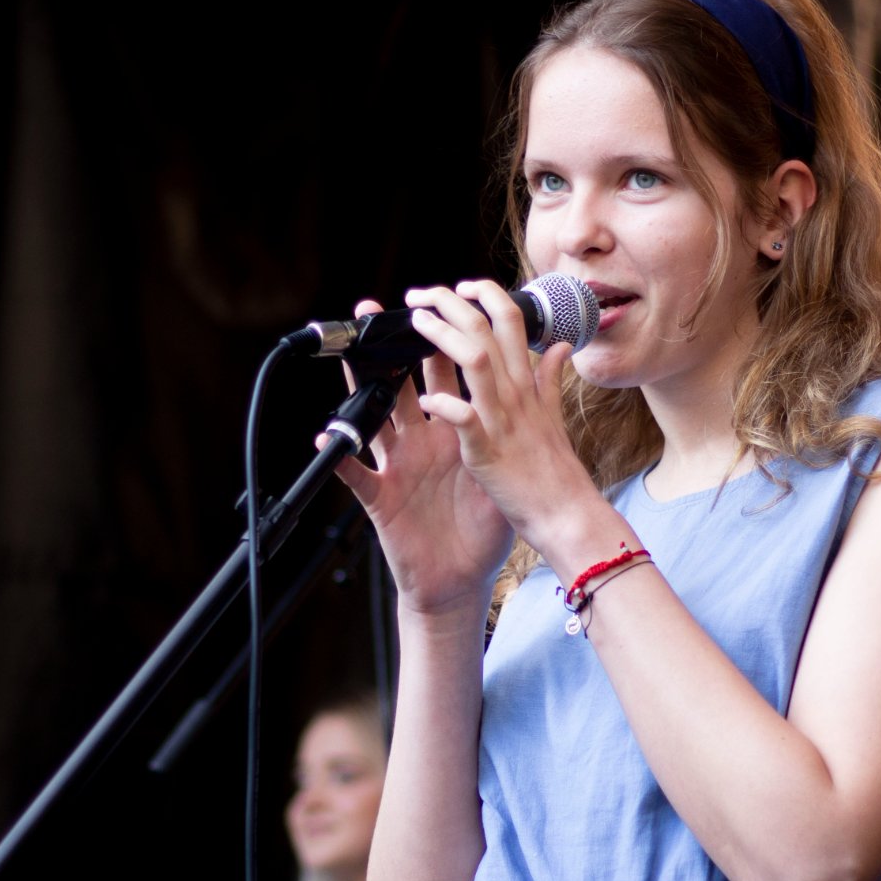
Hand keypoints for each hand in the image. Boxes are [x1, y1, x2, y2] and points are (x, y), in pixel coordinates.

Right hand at [325, 299, 513, 616]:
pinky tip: (327, 440)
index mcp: (452, 430)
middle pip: (401, 384)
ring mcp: (398, 466)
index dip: (440, 338)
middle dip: (390, 347)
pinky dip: (339, 459)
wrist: (461, 580)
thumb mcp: (507, 468)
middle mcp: (420, 442)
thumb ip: (527, 412)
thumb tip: (552, 359)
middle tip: (376, 309)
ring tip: (348, 357)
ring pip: (373, 418)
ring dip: (358, 388)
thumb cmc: (481, 527)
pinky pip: (356, 476)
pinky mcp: (383, 499)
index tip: (440, 300)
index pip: (441, 375)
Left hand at [398, 280, 604, 560]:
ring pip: (475, 361)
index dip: (487, 295)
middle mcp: (515, 395)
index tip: (463, 287)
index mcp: (526, 385)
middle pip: (486, 330)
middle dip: (451, 303)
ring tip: (416, 320)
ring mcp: (501, 421)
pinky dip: (447, 405)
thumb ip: (550, 380)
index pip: (511, 321)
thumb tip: (561, 345)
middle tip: (422, 293)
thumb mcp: (553, 418)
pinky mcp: (486, 453)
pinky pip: (466, 420)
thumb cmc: (555, 472)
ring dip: (443, 335)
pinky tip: (430, 399)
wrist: (566, 516)